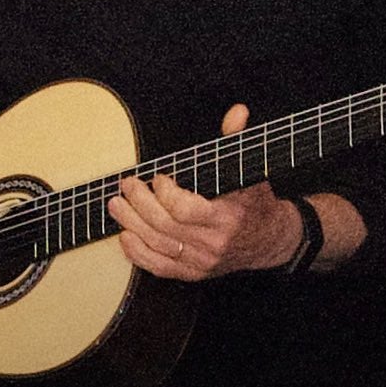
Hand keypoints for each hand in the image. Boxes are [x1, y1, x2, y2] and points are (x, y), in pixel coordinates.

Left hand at [106, 107, 303, 283]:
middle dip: (140, 203)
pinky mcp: (193, 273)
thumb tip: (237, 113)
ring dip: (132, 223)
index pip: (186, 210)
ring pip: (158, 245)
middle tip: (126, 185)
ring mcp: (202, 262)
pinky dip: (138, 253)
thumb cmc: (254, 202)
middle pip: (166, 226)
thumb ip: (237, 141)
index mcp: (228, 218)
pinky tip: (125, 235)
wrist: (269, 240)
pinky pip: (159, 267)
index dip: (166, 194)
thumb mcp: (250, 170)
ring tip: (116, 204)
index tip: (158, 177)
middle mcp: (214, 244)